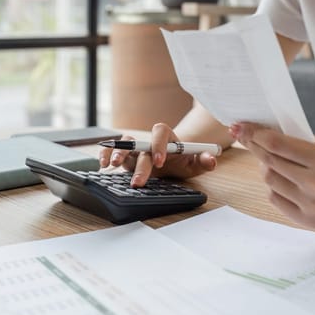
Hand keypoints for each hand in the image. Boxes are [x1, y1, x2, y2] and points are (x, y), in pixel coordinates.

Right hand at [99, 123, 217, 186]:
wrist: (173, 161)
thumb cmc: (183, 160)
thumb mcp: (196, 162)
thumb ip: (204, 160)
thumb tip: (212, 160)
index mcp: (166, 136)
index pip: (160, 133)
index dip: (159, 145)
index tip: (161, 161)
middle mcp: (148, 140)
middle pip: (141, 144)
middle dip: (139, 163)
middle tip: (138, 181)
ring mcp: (135, 147)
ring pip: (123, 143)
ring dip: (117, 153)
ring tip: (112, 165)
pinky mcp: (126, 156)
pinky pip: (112, 151)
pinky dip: (105, 155)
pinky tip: (102, 166)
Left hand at [230, 122, 314, 226]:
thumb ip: (297, 145)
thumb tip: (259, 135)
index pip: (279, 145)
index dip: (256, 134)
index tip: (242, 127)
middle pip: (270, 163)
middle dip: (255, 147)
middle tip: (243, 136)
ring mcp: (311, 206)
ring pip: (269, 181)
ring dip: (266, 167)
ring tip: (271, 160)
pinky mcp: (306, 220)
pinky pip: (275, 198)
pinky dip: (274, 186)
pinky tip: (282, 179)